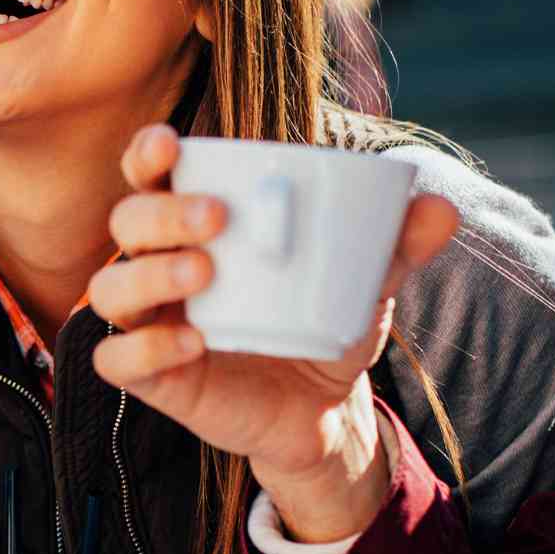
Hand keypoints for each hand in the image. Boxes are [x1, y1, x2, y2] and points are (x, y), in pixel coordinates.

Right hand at [90, 125, 457, 540]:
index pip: (151, 174)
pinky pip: (119, 359)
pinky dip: (146, 349)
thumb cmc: (324, 321)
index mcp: (199, 223)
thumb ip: (397, 244)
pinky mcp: (154, 377)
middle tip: (217, 218)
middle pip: (127, 221)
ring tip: (203, 274)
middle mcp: (161, 264)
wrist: (325, 410)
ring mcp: (153, 321)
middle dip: (161, 212)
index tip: (173, 143)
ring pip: (111, 287)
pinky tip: (191, 343)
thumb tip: (443, 207)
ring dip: (148, 273)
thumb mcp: (365, 281)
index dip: (148, 152)